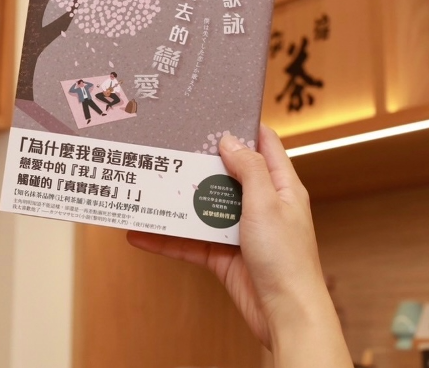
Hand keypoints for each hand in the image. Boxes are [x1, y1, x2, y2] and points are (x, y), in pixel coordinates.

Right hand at [127, 125, 350, 364]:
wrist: (285, 315)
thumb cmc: (287, 259)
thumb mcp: (267, 203)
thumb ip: (249, 169)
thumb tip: (229, 140)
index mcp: (280, 187)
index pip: (264, 145)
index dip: (242, 127)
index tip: (213, 114)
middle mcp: (260, 206)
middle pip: (225, 175)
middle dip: (198, 163)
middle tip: (169, 147)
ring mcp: (240, 231)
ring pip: (203, 208)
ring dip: (177, 201)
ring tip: (148, 187)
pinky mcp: (223, 256)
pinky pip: (190, 242)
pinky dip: (166, 239)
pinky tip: (141, 234)